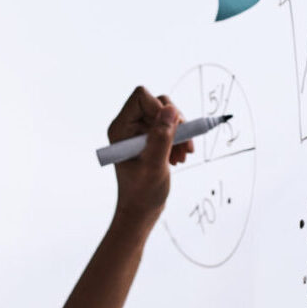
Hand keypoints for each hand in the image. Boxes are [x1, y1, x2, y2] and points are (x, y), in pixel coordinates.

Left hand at [107, 85, 194, 225]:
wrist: (141, 211)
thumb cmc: (142, 193)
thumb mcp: (154, 166)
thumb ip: (162, 137)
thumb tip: (170, 109)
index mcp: (120, 128)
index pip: (141, 96)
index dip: (160, 107)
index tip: (172, 129)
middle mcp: (128, 126)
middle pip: (158, 102)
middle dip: (176, 122)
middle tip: (186, 145)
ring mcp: (139, 132)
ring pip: (167, 114)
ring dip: (181, 132)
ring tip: (184, 156)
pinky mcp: (150, 139)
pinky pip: (170, 126)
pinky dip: (179, 139)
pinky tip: (180, 157)